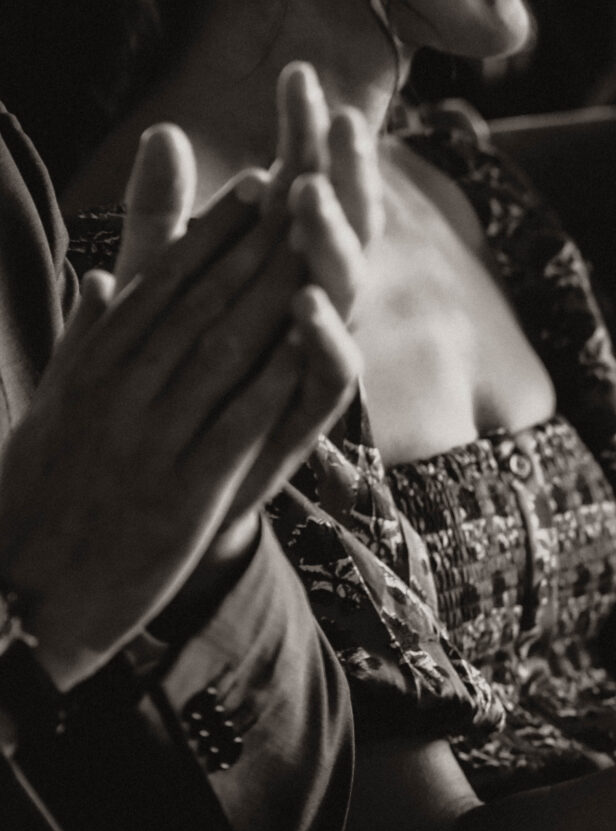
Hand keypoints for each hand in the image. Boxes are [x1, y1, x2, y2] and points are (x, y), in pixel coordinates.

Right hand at [0, 106, 364, 689]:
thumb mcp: (60, 407)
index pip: (161, 287)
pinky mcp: (181, 491)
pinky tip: (312, 343)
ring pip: (221, 349)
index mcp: (93, 368)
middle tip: (306, 187)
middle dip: (257, 244)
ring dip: (275, 293)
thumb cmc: (43, 501)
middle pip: (199, 302)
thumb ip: (90, 338)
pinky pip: (237, 422)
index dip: (213, 234)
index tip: (257, 189)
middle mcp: (118, 389)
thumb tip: (110, 276)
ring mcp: (148, 437)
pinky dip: (275, 379)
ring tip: (320, 244)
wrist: (22, 593)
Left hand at [188, 63, 381, 557]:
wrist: (177, 482)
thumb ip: (165, 215)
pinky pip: (332, 374)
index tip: (299, 77)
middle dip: (341, 170)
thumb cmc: (174, 378)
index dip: (303, 132)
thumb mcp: (162, 283)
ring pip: (342, 290)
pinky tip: (303, 304)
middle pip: (340, 225)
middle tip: (339, 118)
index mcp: (280, 265)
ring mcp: (315, 357)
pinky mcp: (307, 413)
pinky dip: (324, 341)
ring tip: (306, 194)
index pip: (301, 183)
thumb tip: (164, 133)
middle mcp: (312, 303)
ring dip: (330, 242)